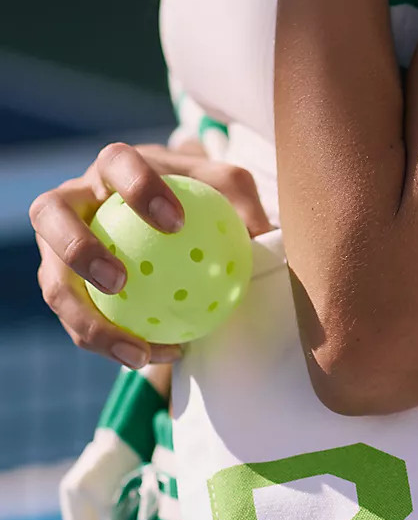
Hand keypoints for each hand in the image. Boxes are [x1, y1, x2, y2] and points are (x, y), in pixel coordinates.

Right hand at [29, 140, 272, 369]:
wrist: (166, 221)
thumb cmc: (200, 200)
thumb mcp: (227, 191)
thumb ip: (242, 203)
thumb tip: (265, 236)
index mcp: (113, 167)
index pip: (117, 162)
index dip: (137, 186)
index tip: (176, 223)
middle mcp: (73, 200)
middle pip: (50, 215)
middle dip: (76, 248)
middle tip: (120, 282)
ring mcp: (58, 245)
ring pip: (53, 284)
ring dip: (88, 321)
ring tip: (137, 350)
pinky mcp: (63, 286)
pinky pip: (77, 321)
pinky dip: (110, 344)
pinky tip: (153, 357)